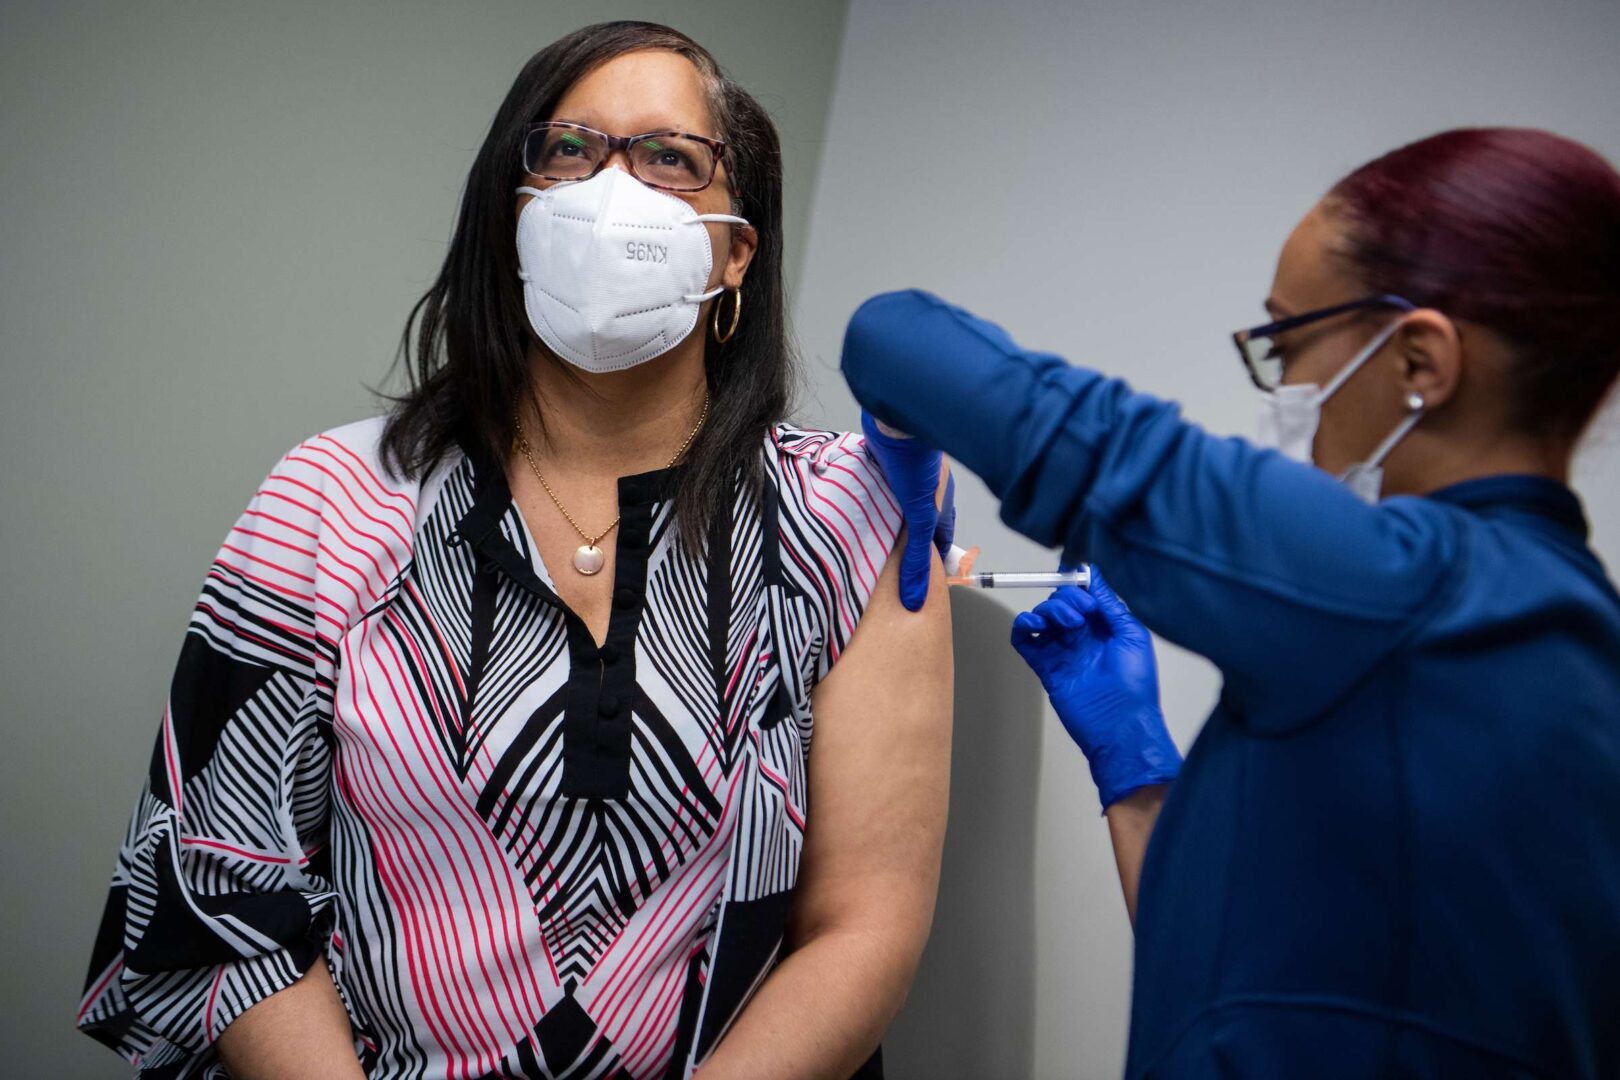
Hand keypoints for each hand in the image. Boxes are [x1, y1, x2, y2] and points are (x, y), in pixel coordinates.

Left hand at [861, 409, 956, 610]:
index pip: (940, 538)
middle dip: (910, 537)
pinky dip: (875, 492)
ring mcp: (906, 471)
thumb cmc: (917, 464)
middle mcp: (926, 487)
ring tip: (877, 534)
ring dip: (892, 513)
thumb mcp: (919, 517)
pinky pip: (881, 480)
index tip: (927, 574)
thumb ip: (916, 557)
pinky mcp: (886, 457)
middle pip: (920, 518)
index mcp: (940, 502)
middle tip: (896, 557)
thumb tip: (916, 595)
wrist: (898, 419)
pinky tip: (862, 502)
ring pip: (901, 499)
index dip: (934, 557)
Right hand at [1010, 570, 1180, 809]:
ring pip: (1042, 615)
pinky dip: (1022, 625)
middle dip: (1067, 598)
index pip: (1084, 594)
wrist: (1120, 724)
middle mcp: (1082, 636)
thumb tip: (1093, 574)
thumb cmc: (1135, 684)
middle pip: (1060, 601)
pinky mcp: (1044, 666)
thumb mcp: (1132, 634)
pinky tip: (1035, 625)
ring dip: (1049, 610)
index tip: (1079, 580)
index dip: (1078, 584)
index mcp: (1105, 627)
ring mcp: (1062, 650)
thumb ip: (1110, 603)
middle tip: (1081, 614)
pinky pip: (1024, 639)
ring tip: (1067, 625)